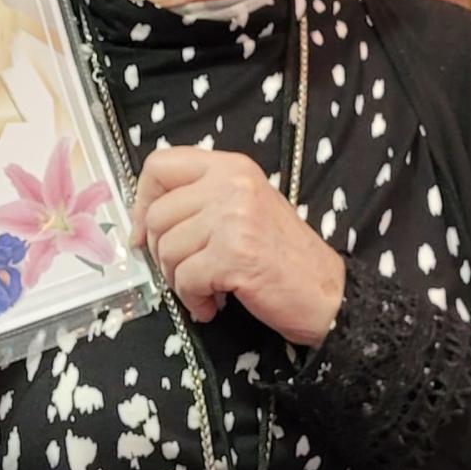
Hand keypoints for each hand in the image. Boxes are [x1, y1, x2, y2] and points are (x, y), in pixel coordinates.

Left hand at [130, 148, 345, 346]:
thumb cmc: (282, 257)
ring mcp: (233, 217)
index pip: (160, 164)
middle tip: (183, 273)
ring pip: (167, 249)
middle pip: (157, 214)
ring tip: (204, 290)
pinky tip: (212, 305)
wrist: (329, 296)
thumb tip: (144, 216)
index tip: (143, 231)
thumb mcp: (245, 207)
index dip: (142, 200)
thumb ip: (202, 199)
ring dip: (178, 280)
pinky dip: (193, 299)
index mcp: (231, 166)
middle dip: (161, 253)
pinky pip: (185, 279)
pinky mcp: (234, 254)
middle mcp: (232, 184)